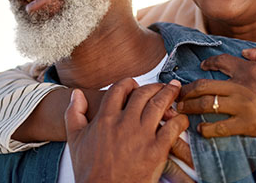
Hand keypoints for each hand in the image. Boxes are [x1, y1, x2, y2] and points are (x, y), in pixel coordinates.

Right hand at [65, 79, 188, 182]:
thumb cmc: (90, 172)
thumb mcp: (75, 140)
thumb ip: (74, 114)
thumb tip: (77, 95)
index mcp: (105, 118)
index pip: (120, 88)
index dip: (130, 83)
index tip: (135, 85)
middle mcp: (125, 123)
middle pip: (143, 93)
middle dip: (155, 86)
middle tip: (162, 86)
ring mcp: (142, 135)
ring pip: (159, 104)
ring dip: (170, 94)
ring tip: (175, 90)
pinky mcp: (156, 150)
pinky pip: (173, 128)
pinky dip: (179, 120)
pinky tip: (181, 119)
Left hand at [176, 46, 255, 158]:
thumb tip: (246, 53)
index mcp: (251, 69)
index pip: (221, 62)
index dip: (208, 64)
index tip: (201, 67)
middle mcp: (243, 86)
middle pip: (206, 85)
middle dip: (188, 89)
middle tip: (178, 93)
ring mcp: (244, 107)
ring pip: (208, 105)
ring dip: (190, 107)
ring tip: (180, 110)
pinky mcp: (249, 126)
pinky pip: (221, 127)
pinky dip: (207, 128)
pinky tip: (200, 129)